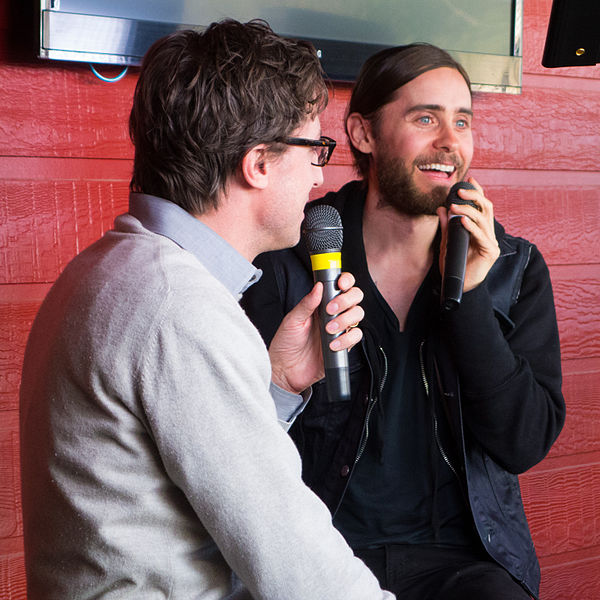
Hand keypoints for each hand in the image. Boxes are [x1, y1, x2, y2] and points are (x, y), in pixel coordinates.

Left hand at [269, 272, 363, 394]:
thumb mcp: (292, 321)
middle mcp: (333, 314)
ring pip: (358, 315)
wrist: (286, 371)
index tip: (340, 284)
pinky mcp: (344, 345)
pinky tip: (333, 344)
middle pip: (355, 297)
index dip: (346, 281)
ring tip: (329, 330)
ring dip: (345, 320)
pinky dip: (347, 339)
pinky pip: (356, 336)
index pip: (340, 286)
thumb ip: (306, 303)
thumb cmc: (285, 344)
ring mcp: (340, 329)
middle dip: (346, 300)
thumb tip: (318, 286)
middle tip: (331, 310)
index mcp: (320, 304)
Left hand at [436, 177, 499, 291]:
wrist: (459, 287)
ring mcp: (491, 242)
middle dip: (474, 196)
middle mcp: (488, 234)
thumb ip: (446, 226)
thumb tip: (441, 208)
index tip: (469, 180)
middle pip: (486, 208)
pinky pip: (481, 236)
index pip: (481, 206)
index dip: (477, 192)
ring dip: (468, 211)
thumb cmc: (454, 266)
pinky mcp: (490, 252)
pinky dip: (471, 227)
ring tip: (454, 207)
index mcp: (480, 229)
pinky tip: (462, 221)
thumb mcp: (446, 242)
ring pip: (484, 219)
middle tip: (459, 190)